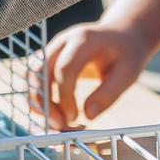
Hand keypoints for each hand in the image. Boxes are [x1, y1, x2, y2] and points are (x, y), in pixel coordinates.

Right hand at [30, 20, 155, 128]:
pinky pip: (34, 79)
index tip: (75, 117)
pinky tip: (54, 115)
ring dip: (37, 101)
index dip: (65, 96)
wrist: (122, 34)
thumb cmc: (127, 53)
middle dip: (44, 101)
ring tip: (56, 122)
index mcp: (84, 40)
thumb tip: (89, 115)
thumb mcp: (128, 73)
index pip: (64, 68)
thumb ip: (109, 93)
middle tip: (59, 125)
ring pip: (31, 75)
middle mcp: (62, 41)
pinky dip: (38, 99)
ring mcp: (53, 49)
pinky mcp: (49, 59)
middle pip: (39, 70)